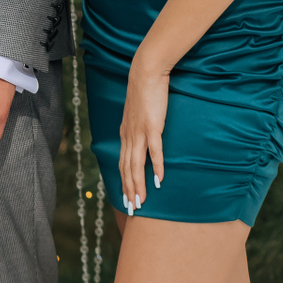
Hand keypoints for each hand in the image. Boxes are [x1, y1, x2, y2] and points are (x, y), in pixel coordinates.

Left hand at [118, 62, 168, 213]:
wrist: (145, 73)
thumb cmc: (144, 92)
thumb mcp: (137, 113)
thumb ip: (138, 127)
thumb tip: (143, 139)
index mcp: (125, 134)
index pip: (123, 163)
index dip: (124, 182)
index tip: (126, 198)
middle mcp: (129, 136)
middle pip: (127, 169)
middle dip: (129, 190)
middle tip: (132, 209)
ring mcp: (139, 132)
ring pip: (137, 164)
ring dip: (139, 185)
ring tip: (141, 202)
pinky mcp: (152, 127)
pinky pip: (154, 151)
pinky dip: (156, 167)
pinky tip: (159, 181)